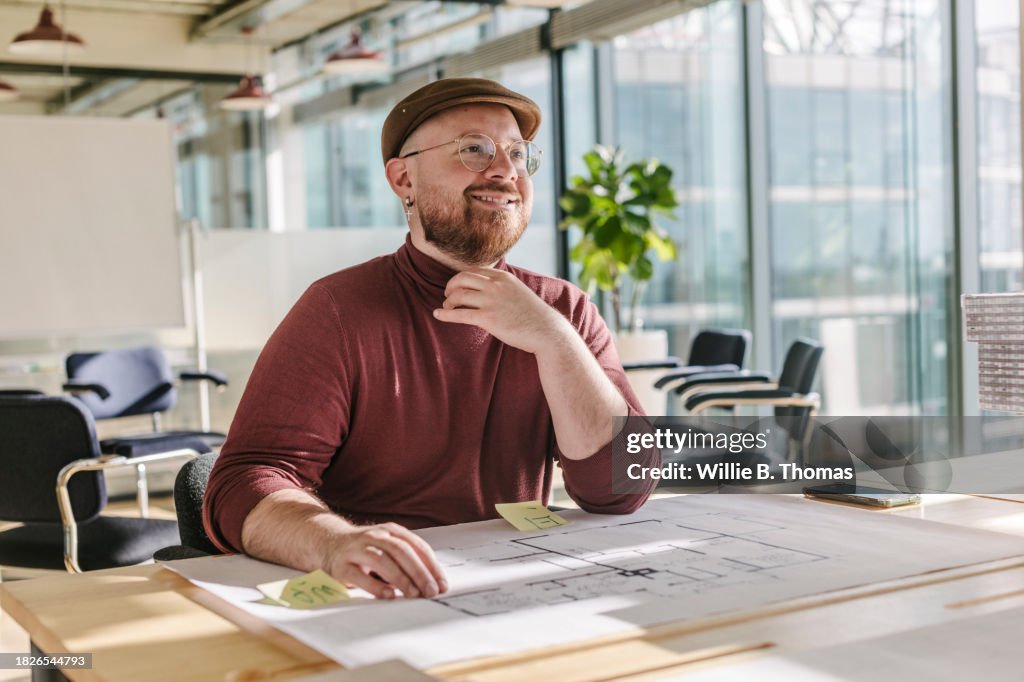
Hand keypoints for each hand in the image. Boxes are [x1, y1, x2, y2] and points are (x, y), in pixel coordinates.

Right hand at [324, 522, 447, 599]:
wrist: (328, 543)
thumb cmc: (366, 549)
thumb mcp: (388, 546)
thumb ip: (408, 559)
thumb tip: (433, 582)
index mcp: (391, 531)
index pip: (416, 546)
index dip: (431, 565)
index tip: (441, 583)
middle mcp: (375, 536)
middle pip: (401, 551)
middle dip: (419, 572)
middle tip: (431, 591)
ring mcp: (357, 550)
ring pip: (382, 560)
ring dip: (401, 578)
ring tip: (414, 594)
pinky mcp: (342, 566)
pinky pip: (359, 576)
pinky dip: (375, 586)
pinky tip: (388, 595)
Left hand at [435, 268, 570, 353]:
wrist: (546, 330)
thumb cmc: (532, 314)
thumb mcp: (518, 290)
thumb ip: (502, 286)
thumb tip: (487, 286)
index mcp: (502, 277)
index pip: (473, 271)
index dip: (460, 278)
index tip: (456, 287)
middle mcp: (495, 285)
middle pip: (461, 279)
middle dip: (450, 287)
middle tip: (447, 296)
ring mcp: (491, 301)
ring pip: (458, 296)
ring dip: (448, 302)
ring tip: (446, 308)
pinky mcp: (488, 318)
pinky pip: (459, 314)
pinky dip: (445, 314)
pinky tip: (437, 315)